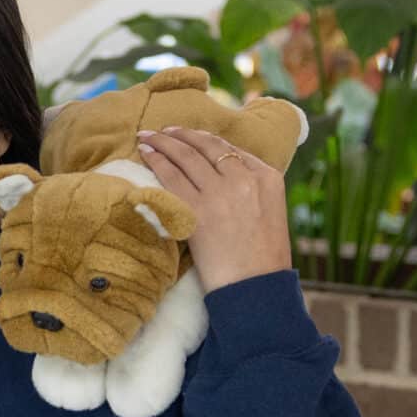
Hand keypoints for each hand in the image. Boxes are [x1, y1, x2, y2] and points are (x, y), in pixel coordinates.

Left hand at [137, 125, 291, 292]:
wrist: (256, 286)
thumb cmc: (262, 257)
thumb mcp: (270, 212)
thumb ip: (251, 189)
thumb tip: (224, 176)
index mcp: (267, 176)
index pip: (232, 149)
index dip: (206, 140)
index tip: (191, 136)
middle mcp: (244, 179)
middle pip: (207, 146)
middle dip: (182, 135)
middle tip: (165, 130)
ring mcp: (219, 192)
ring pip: (186, 156)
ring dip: (163, 142)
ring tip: (148, 136)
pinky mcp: (196, 209)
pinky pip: (170, 176)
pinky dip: (156, 160)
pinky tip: (146, 153)